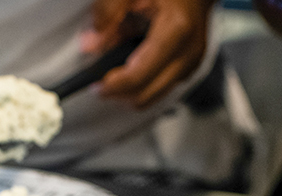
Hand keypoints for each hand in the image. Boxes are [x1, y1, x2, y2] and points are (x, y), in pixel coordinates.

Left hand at [82, 0, 215, 106]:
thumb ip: (108, 13)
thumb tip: (91, 44)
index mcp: (176, 30)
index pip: (140, 74)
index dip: (115, 86)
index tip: (97, 86)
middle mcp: (187, 52)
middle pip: (146, 94)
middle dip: (120, 93)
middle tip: (100, 84)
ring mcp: (190, 64)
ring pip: (152, 97)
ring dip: (130, 90)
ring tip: (116, 73)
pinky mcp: (187, 71)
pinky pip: (159, 89)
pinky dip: (142, 84)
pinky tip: (133, 66)